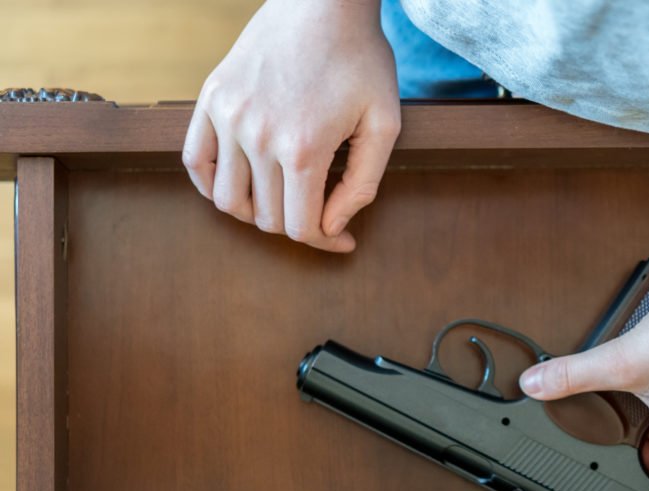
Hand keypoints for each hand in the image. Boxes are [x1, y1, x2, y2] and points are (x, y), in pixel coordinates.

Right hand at [183, 0, 398, 251]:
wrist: (322, 2)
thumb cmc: (360, 60)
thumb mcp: (384, 124)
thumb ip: (362, 184)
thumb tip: (333, 226)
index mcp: (303, 149)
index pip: (300, 227)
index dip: (324, 241)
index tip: (342, 238)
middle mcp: (258, 137)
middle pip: (267, 218)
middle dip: (298, 225)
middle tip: (320, 212)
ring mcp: (228, 117)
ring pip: (228, 200)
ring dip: (256, 212)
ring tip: (283, 201)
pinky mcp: (211, 99)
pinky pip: (196, 161)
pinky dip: (213, 184)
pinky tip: (243, 184)